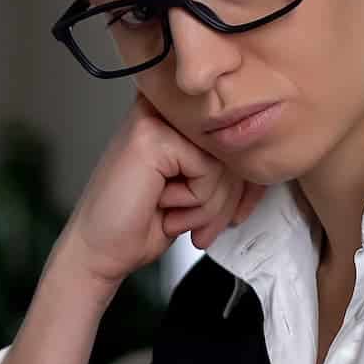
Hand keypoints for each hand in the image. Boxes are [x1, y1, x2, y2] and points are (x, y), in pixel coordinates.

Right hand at [0, 98, 264, 363]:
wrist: (99, 253)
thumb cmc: (139, 224)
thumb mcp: (193, 190)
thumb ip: (220, 168)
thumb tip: (263, 160)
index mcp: (170, 118)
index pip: (230, 135)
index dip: (244, 179)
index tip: (237, 213)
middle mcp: (161, 110)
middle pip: (231, 146)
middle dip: (226, 198)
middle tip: (202, 230)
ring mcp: (153, 120)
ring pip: (222, 159)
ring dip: (209, 204)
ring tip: (177, 218)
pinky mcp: (151, 138)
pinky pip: (207, 169)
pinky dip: (195, 201)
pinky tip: (165, 209)